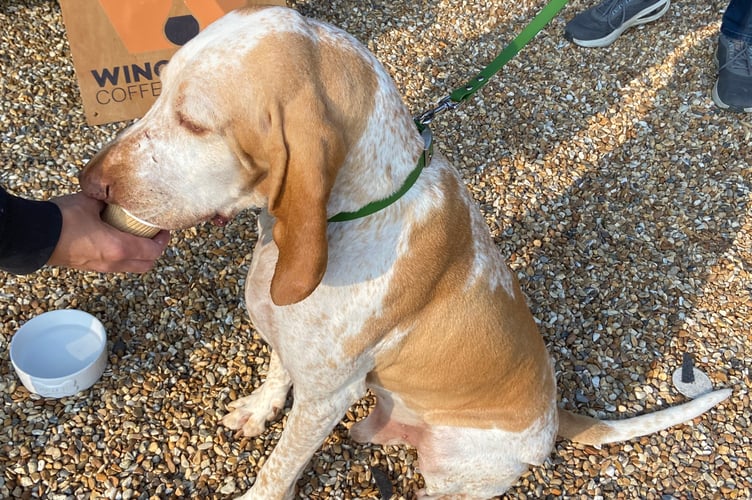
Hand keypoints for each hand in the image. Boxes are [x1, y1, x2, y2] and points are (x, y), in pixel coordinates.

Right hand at [47, 193, 170, 272]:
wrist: (33, 235)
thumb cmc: (62, 218)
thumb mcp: (90, 202)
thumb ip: (108, 200)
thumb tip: (117, 194)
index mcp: (119, 247)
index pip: (153, 251)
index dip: (163, 239)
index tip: (164, 227)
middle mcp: (114, 262)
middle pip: (146, 264)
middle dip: (155, 250)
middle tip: (154, 233)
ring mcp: (101, 267)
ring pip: (131, 266)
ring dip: (140, 254)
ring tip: (137, 234)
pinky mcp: (90, 267)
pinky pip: (116, 264)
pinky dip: (125, 255)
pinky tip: (118, 237)